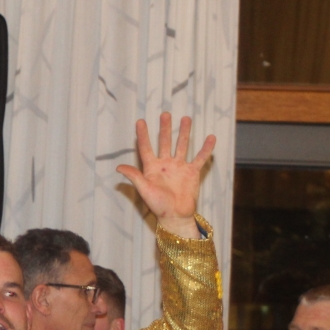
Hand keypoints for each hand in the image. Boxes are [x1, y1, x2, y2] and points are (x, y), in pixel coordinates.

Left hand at [116, 113, 215, 237]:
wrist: (176, 215)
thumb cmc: (158, 205)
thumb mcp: (144, 189)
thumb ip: (134, 176)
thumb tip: (118, 167)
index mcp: (152, 168)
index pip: (146, 148)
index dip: (143, 135)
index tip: (140, 121)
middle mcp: (166, 164)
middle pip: (165, 142)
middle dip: (165, 128)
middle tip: (165, 114)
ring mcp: (179, 167)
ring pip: (182, 145)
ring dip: (184, 132)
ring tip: (186, 118)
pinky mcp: (192, 172)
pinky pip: (200, 158)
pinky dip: (206, 149)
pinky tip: (210, 137)